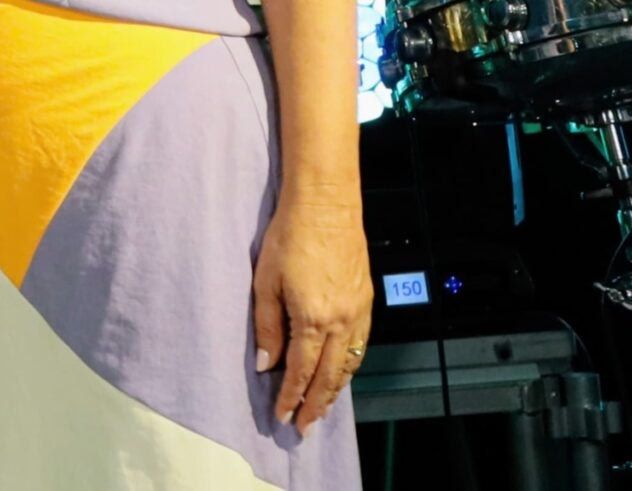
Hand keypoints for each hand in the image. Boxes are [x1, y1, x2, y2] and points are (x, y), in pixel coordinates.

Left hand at [252, 190, 370, 435]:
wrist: (326, 204)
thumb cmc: (291, 235)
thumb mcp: (265, 281)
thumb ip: (266, 326)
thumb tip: (266, 362)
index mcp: (313, 318)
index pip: (300, 371)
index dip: (290, 397)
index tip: (281, 415)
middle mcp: (341, 321)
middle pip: (329, 377)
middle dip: (316, 406)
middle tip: (304, 427)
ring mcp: (358, 312)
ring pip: (349, 365)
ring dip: (335, 390)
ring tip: (321, 407)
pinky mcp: (366, 300)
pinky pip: (361, 345)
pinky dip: (350, 366)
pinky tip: (340, 372)